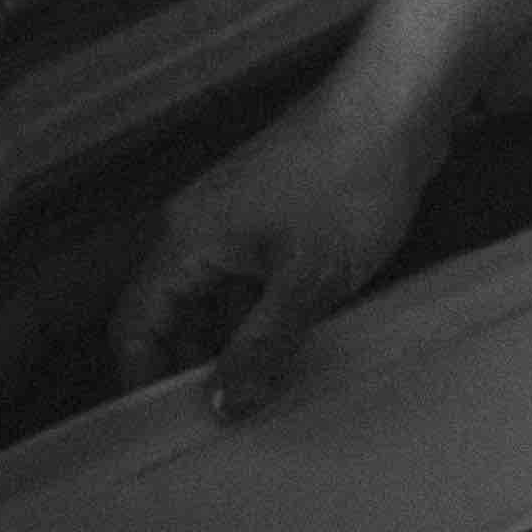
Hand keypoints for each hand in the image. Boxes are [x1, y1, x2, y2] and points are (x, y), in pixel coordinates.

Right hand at [104, 84, 434, 414]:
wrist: (395, 108)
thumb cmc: (350, 179)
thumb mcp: (306, 282)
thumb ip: (260, 346)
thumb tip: (223, 402)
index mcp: (188, 239)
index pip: (135, 321)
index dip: (143, 375)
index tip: (168, 424)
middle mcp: (199, 227)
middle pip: (171, 313)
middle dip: (192, 365)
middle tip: (225, 419)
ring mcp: (237, 219)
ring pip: (215, 298)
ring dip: (232, 342)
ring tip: (263, 393)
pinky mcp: (274, 216)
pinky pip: (250, 279)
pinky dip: (262, 313)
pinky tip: (294, 345)